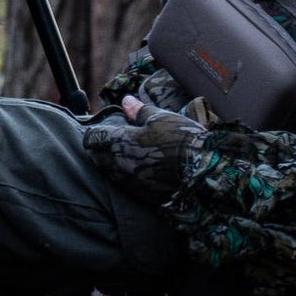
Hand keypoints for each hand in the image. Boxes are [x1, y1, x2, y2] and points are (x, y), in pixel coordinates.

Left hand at [83, 95, 203, 201]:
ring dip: (111, 165)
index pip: (92, 138)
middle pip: (96, 158)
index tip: (101, 129)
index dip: (95, 132)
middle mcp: (120, 164)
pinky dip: (125, 177)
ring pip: (108, 173)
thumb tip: (125, 100)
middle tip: (110, 142)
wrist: (203, 171)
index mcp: (120, 141)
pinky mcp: (141, 195)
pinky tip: (137, 171)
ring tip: (123, 156)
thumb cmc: (181, 139)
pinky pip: (124, 185)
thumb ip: (139, 111)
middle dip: (99, 150)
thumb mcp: (160, 118)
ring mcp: (129, 182)